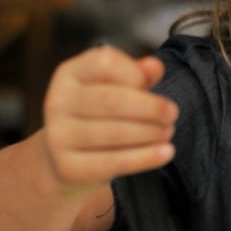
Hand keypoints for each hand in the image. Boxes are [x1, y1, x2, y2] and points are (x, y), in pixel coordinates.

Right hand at [41, 45, 178, 190]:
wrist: (63, 160)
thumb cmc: (96, 117)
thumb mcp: (113, 89)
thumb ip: (135, 75)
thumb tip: (154, 67)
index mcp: (70, 74)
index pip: (104, 63)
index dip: (134, 73)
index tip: (148, 84)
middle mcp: (58, 101)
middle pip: (112, 100)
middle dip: (150, 108)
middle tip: (172, 114)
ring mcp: (59, 136)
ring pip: (116, 132)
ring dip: (150, 133)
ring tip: (167, 132)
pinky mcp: (69, 167)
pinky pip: (114, 162)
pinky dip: (145, 157)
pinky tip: (165, 152)